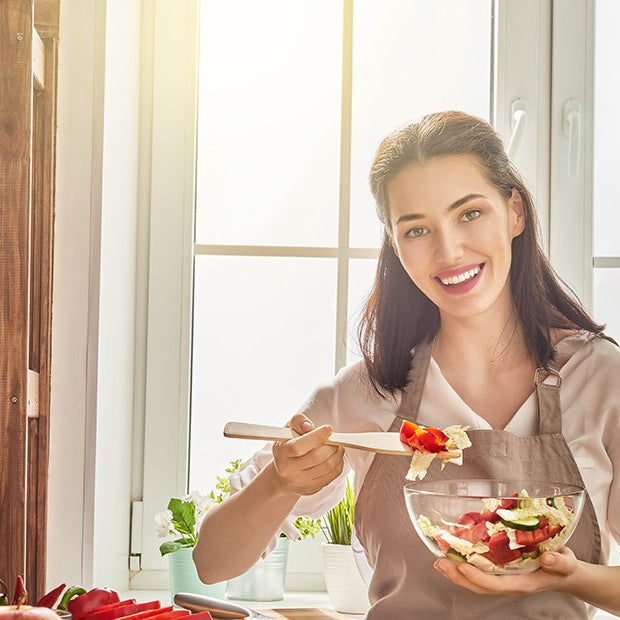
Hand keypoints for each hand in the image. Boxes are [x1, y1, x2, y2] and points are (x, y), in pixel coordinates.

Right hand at [271, 413, 344, 495]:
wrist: (283, 475)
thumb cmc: (288, 447)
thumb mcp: (287, 430)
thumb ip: (298, 421)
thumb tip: (309, 427)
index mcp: (282, 453)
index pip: (298, 447)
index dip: (316, 436)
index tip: (328, 428)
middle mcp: (289, 470)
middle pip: (317, 457)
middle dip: (330, 445)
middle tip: (333, 438)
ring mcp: (301, 482)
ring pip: (328, 467)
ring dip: (337, 453)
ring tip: (336, 446)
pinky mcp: (312, 489)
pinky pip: (333, 475)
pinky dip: (338, 463)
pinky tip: (335, 456)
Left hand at [434, 547, 578, 596]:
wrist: (565, 570)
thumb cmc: (563, 565)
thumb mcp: (566, 562)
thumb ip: (559, 561)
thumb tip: (547, 558)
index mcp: (523, 583)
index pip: (496, 584)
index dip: (478, 577)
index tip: (462, 566)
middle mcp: (510, 583)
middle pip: (480, 586)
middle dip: (459, 577)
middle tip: (440, 562)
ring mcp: (504, 579)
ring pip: (476, 582)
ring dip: (456, 573)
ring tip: (440, 561)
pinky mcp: (500, 572)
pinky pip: (479, 573)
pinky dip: (464, 566)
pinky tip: (453, 557)